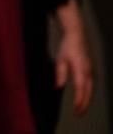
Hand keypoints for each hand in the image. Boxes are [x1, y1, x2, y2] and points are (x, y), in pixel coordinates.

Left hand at [54, 0, 93, 114]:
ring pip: (91, 89)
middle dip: (84, 103)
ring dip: (87, 100)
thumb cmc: (67, 47)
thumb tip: (59, 87)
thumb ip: (60, 74)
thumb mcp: (60, 59)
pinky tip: (84, 98)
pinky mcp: (91, 70)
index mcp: (80, 68)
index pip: (81, 88)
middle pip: (88, 91)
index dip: (79, 100)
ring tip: (81, 109)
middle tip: (78, 114)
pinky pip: (91, 85)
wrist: (77, 36)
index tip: (76, 108)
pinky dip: (88, 93)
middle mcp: (88, 71)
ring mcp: (91, 70)